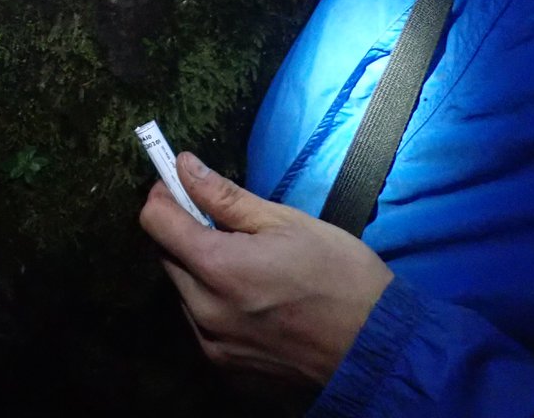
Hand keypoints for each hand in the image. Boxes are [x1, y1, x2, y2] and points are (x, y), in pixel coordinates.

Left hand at [141, 152, 394, 386]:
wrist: (378, 347)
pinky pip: (201, 321)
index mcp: (218, 268)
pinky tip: (251, 295)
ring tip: (245, 261)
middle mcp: (204, 311)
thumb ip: (225, 197)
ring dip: (198, 269)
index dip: (165, 195)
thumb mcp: (285, 222)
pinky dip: (213, 302)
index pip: (155, 221)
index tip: (181, 185)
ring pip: (182, 290)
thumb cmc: (340, 275)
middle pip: (166, 256)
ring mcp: (213, 344)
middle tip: (222, 222)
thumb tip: (184, 166)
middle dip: (183, 232)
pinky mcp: (226, 366)